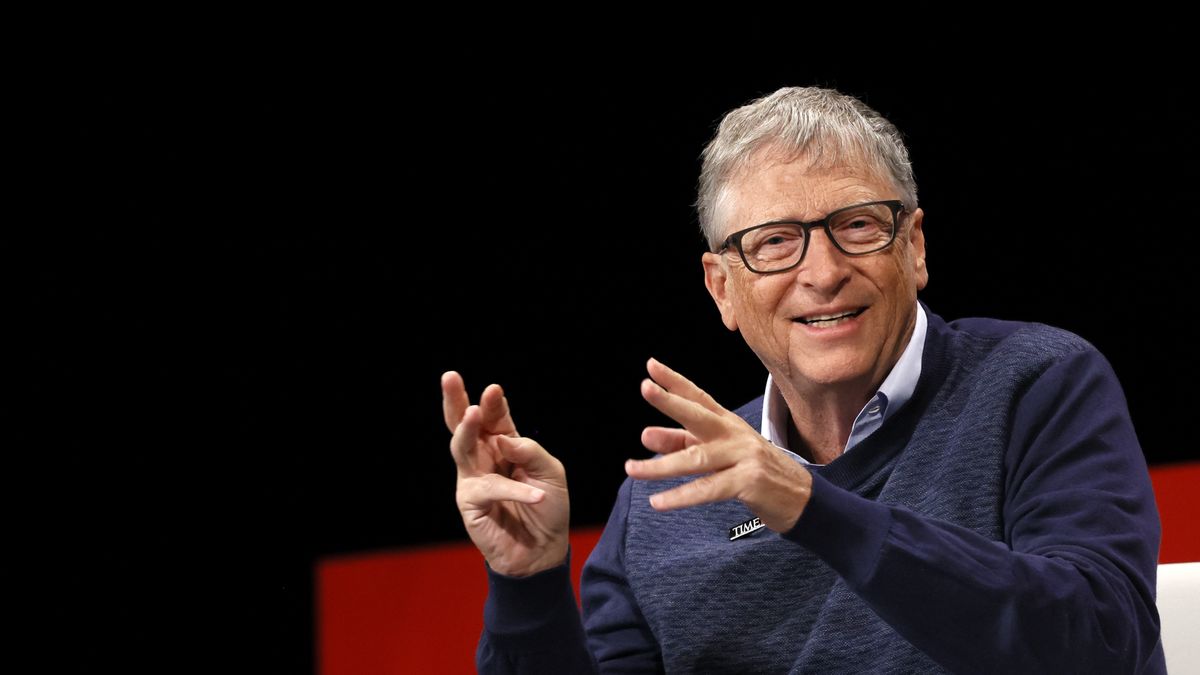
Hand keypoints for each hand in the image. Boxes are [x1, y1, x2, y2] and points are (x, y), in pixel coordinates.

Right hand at [443, 371, 568, 576]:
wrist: (543, 550)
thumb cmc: (548, 509)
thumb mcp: (551, 473)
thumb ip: (530, 451)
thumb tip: (502, 439)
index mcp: (505, 444)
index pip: (496, 417)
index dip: (494, 403)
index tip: (494, 389)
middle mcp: (485, 457)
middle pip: (464, 423)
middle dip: (456, 400)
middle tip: (450, 377)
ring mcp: (473, 478)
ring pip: (462, 447)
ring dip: (468, 429)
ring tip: (474, 412)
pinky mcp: (470, 502)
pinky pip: (490, 488)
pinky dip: (515, 489)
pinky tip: (536, 495)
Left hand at [624, 358, 811, 532]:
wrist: (803, 498)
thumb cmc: (754, 472)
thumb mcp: (717, 454)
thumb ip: (682, 444)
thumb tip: (646, 435)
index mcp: (727, 423)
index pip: (699, 397)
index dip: (675, 382)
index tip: (651, 366)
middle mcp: (735, 434)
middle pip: (699, 415)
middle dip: (670, 401)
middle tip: (645, 388)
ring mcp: (744, 456)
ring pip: (696, 458)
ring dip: (660, 466)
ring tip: (632, 468)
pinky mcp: (749, 482)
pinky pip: (708, 489)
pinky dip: (681, 496)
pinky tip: (658, 501)